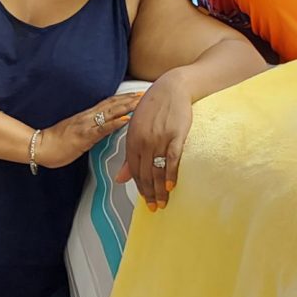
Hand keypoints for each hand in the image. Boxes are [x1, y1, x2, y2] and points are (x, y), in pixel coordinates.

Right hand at [37, 92, 143, 168]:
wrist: (40, 146)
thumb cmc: (57, 142)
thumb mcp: (79, 134)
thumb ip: (92, 129)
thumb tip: (104, 128)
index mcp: (87, 116)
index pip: (109, 103)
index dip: (124, 97)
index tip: (138, 94)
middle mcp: (88, 117)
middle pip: (113, 104)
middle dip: (130, 99)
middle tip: (146, 93)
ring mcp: (86, 125)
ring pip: (110, 113)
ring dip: (127, 106)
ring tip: (141, 101)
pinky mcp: (84, 136)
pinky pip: (102, 128)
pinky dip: (115, 123)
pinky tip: (126, 120)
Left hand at [116, 72, 191, 210]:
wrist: (172, 89)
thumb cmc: (154, 108)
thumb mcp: (136, 129)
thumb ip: (130, 156)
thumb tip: (120, 179)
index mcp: (132, 139)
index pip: (133, 170)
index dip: (139, 187)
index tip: (145, 199)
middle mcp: (144, 140)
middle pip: (145, 173)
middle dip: (149, 193)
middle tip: (155, 207)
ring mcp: (160, 138)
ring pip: (158, 170)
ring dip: (160, 189)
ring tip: (163, 202)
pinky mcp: (176, 135)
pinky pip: (172, 159)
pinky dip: (171, 174)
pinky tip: (171, 186)